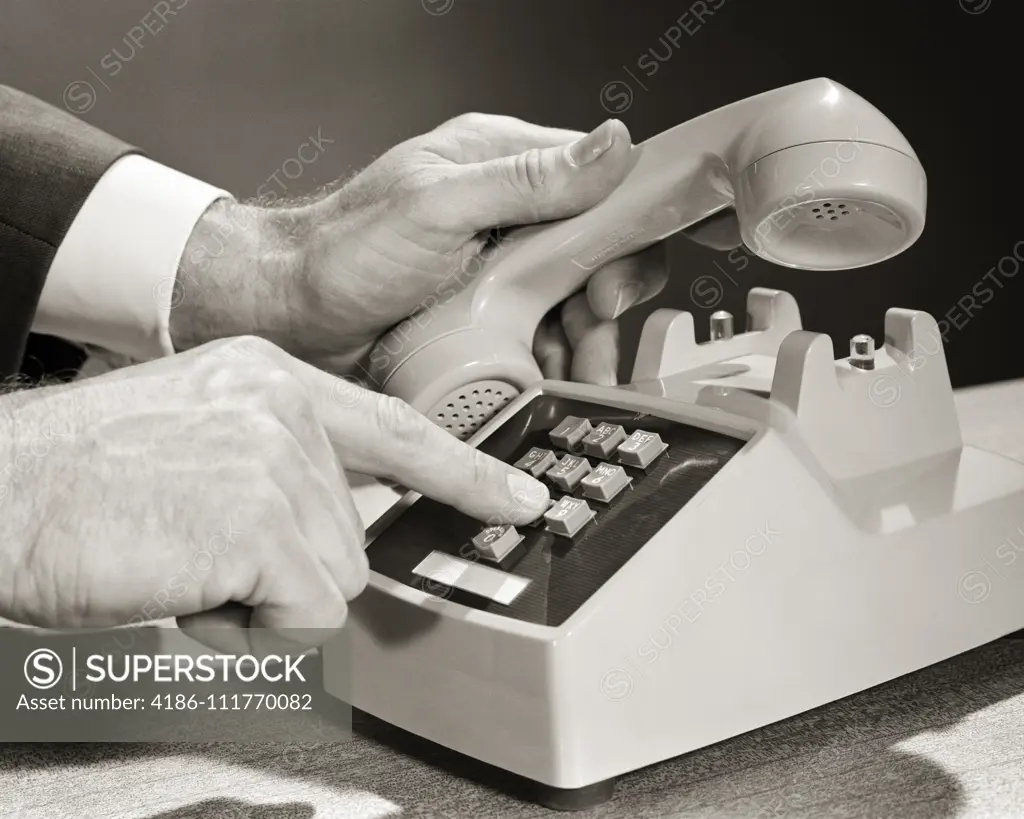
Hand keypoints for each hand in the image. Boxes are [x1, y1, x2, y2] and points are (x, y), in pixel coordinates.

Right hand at [0, 336, 548, 652]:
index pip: (395, 426)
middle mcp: (281, 404)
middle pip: (352, 537)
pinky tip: (182, 588)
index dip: (464, 471)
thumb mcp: (195, 440)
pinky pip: (305, 617)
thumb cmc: (77, 483)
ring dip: (259, 600)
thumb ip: (277, 467)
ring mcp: (274, 458)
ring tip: (180, 564)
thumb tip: (339, 534)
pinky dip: (246, 630)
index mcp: (269, 378)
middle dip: (284, 572)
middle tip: (197, 554)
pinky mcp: (260, 521)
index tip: (520, 500)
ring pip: (333, 582)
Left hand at [172, 115, 739, 383]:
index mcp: (501, 163)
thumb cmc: (342, 252)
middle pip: (595, 252)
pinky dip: (551, 363)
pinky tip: (545, 385)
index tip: (619, 282)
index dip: (626, 232)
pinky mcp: (484, 316)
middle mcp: (507, 213)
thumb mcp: (437, 207)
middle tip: (593, 338)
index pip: (598, 184)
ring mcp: (497, 269)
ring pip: (573, 301)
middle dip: (605, 302)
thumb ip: (524, 180)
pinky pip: (540, 336)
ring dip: (584, 343)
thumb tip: (611, 147)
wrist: (287, 319)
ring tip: (575, 378)